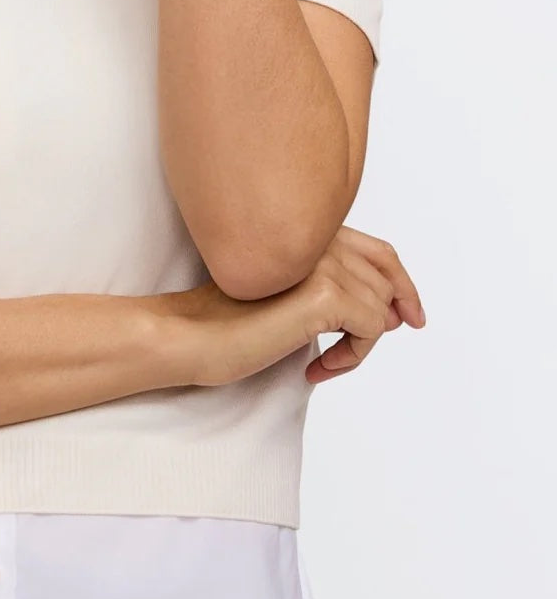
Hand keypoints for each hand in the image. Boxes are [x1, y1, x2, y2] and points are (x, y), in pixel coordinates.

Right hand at [145, 226, 425, 387]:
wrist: (189, 336)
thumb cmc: (227, 322)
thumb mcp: (288, 296)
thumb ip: (332, 287)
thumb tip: (394, 312)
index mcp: (306, 229)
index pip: (378, 251)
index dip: (402, 284)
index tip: (410, 318)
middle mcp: (318, 236)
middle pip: (387, 279)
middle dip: (384, 318)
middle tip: (358, 348)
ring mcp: (322, 261)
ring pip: (381, 309)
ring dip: (358, 345)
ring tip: (322, 361)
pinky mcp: (324, 293)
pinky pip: (371, 330)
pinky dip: (352, 358)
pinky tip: (316, 368)